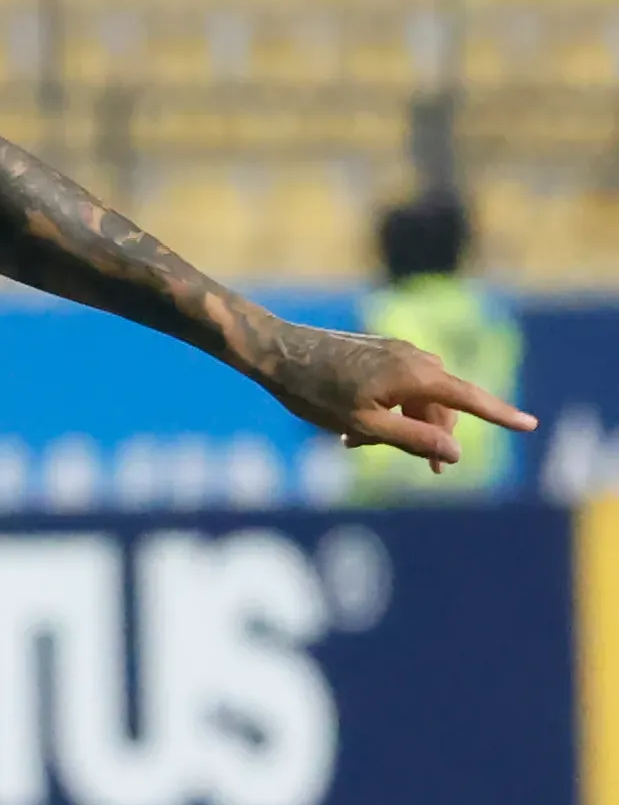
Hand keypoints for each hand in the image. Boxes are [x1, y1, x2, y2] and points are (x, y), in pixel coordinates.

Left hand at [252, 320, 535, 470]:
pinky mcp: (377, 352)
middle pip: (440, 407)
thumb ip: (414, 440)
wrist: (273, 351)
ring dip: (396, 427)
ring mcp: (395, 352)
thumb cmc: (314, 391)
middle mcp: (412, 358)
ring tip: (350, 443)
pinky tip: (347, 428)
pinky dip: (384, 411)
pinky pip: (397, 388)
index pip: (470, 399)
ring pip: (416, 401)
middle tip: (369, 454)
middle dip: (420, 437)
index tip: (530, 425)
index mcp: (415, 375)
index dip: (500, 415)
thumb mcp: (364, 425)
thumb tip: (456, 453)